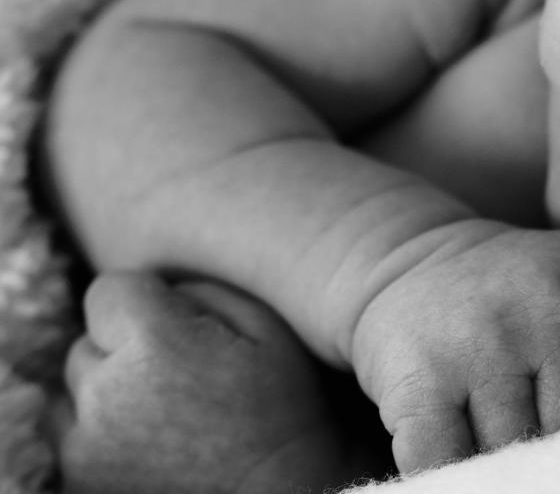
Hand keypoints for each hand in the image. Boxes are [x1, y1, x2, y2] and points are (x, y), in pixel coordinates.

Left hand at [56, 272, 388, 493]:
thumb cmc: (284, 413)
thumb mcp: (271, 329)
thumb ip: (206, 292)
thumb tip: (163, 289)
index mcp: (155, 345)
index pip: (109, 289)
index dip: (145, 300)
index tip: (178, 326)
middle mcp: (107, 393)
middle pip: (89, 341)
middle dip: (126, 349)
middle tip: (182, 375)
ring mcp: (86, 444)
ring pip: (74, 390)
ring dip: (107, 392)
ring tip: (165, 411)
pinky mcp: (80, 478)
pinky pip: (71, 435)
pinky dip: (101, 433)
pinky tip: (153, 440)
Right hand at [350, 224, 559, 472]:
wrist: (418, 256)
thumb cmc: (525, 305)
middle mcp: (548, 313)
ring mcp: (480, 343)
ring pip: (518, 452)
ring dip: (523, 471)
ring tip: (529, 468)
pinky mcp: (420, 375)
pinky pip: (442, 458)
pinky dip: (458, 478)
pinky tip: (469, 473)